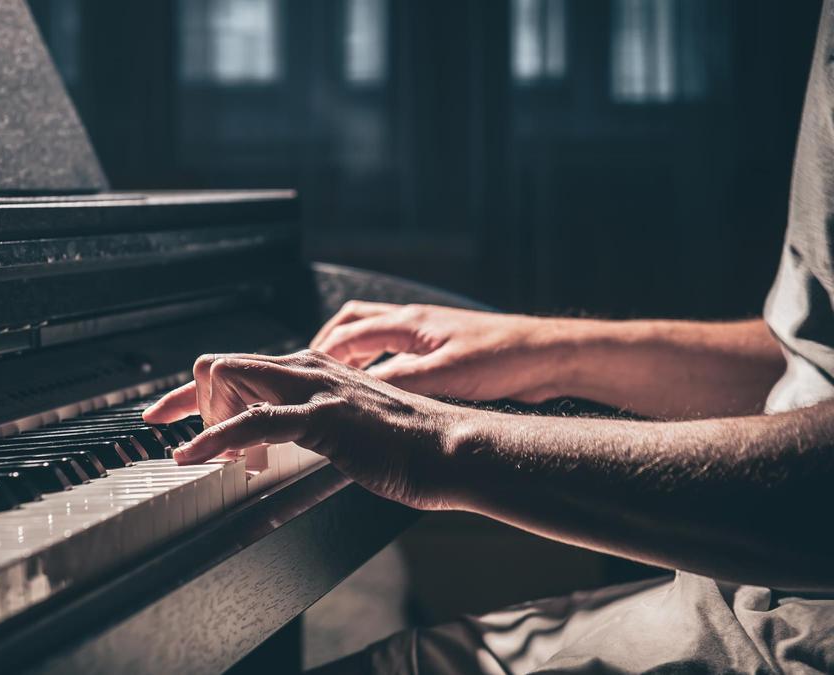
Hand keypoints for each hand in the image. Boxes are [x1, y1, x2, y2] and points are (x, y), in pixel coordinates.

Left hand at [142, 350, 462, 508]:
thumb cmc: (406, 446)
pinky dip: (214, 439)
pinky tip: (196, 457)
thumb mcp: (346, 427)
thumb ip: (309, 426)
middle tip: (175, 435)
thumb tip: (272, 446)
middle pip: (222, 364)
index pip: (240, 367)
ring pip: (230, 379)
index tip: (168, 414)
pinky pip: (252, 422)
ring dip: (201, 418)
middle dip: (184, 398)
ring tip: (196, 455)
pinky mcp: (323, 417)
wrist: (450, 450)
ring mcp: (316, 389)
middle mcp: (309, 368)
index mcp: (314, 368)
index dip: (195, 391)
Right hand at [310, 301, 571, 403]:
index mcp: (409, 322)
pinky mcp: (441, 352)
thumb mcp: (445, 376)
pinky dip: (377, 367)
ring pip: (374, 337)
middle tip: (310, 373)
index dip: (320, 355)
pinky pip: (395, 354)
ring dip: (352, 356)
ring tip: (336, 383)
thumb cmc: (504, 358)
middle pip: (353, 324)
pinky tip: (379, 392)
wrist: (548, 356)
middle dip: (327, 346)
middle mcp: (414, 324)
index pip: (348, 334)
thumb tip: (357, 394)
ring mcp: (427, 336)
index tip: (301, 375)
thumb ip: (399, 383)